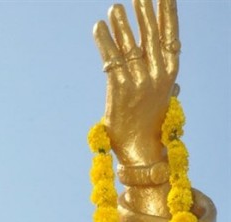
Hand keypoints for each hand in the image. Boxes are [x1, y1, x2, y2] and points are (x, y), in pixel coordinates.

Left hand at [93, 0, 179, 164]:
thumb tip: (177, 86)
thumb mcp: (163, 104)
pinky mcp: (120, 90)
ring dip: (122, 25)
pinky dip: (104, 42)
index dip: (167, 14)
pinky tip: (98, 26)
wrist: (141, 152)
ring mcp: (139, 81)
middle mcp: (156, 74)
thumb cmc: (151, 128)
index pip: (171, 36)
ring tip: (115, 7)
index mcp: (170, 74)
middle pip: (150, 35)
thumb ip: (168, 89)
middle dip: (144, 12)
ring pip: (130, 45)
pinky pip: (111, 60)